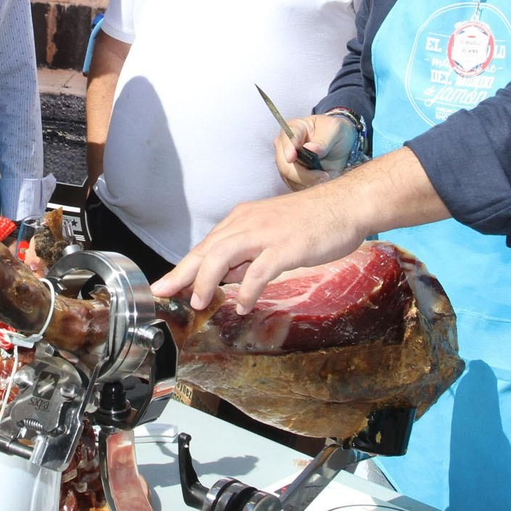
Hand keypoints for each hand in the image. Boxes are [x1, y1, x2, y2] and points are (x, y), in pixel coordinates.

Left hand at [150, 185, 364, 311]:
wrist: (346, 204)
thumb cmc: (312, 221)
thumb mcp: (271, 234)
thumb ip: (248, 254)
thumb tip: (228, 277)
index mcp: (243, 219)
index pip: (206, 246)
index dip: (184, 267)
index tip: (166, 285)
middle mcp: (248, 223)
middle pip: (207, 250)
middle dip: (183, 273)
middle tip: (165, 293)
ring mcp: (266, 233)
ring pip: (224, 255)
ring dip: (207, 280)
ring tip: (199, 302)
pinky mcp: (286, 247)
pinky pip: (259, 270)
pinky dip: (247, 289)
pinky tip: (243, 305)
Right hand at [277, 113, 356, 189]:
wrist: (340, 145)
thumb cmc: (335, 132)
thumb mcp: (335, 130)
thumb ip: (323, 140)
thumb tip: (310, 149)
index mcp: (293, 128)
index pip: (286, 139)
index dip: (288, 149)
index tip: (291, 158)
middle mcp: (285, 146)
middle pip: (284, 164)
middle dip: (304, 174)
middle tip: (325, 175)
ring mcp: (286, 162)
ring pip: (290, 179)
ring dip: (309, 182)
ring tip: (328, 176)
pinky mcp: (291, 176)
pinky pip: (296, 187)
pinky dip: (309, 187)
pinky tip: (322, 181)